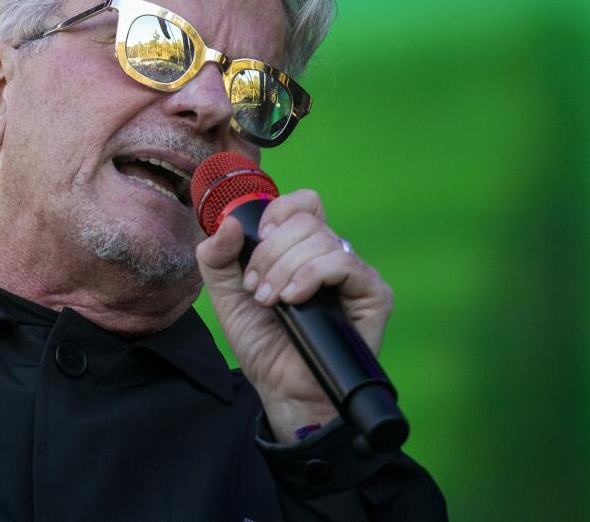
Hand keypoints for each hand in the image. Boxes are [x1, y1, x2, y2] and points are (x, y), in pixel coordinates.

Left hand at [195, 189, 392, 442]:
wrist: (280, 387)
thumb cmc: (262, 341)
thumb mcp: (226, 293)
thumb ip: (216, 256)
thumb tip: (228, 222)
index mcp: (302, 248)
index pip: (303, 204)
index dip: (277, 212)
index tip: (256, 241)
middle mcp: (332, 255)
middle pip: (305, 220)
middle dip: (270, 253)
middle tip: (256, 288)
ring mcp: (355, 274)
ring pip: (321, 240)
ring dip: (284, 269)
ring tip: (270, 301)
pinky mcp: (373, 294)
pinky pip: (344, 263)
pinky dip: (310, 276)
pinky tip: (294, 300)